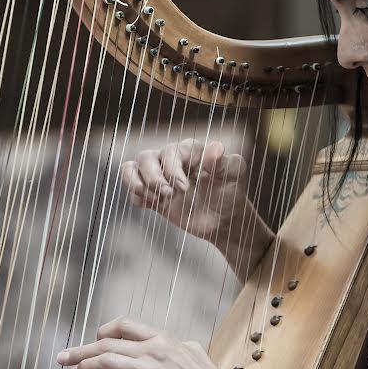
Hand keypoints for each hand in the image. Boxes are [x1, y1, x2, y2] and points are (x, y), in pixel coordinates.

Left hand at [56, 315, 232, 368]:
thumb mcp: (193, 350)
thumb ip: (179, 346)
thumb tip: (179, 344)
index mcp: (161, 338)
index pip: (124, 324)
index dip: (104, 331)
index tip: (94, 339)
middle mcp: (153, 350)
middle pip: (107, 343)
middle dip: (81, 350)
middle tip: (62, 357)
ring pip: (108, 362)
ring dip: (85, 367)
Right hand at [121, 138, 250, 241]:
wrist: (223, 219)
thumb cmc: (231, 192)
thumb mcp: (235, 176)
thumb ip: (225, 161)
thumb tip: (214, 149)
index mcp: (190, 150)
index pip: (170, 151)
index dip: (172, 169)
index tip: (184, 188)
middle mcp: (171, 160)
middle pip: (146, 157)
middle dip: (153, 178)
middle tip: (170, 195)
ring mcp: (160, 176)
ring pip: (132, 167)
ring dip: (138, 184)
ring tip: (156, 199)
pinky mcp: (153, 194)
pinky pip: (132, 188)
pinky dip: (136, 196)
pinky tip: (152, 205)